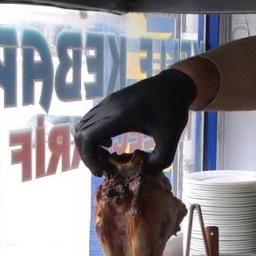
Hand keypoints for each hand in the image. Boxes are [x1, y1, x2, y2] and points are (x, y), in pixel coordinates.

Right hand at [74, 69, 196, 175]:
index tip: (103, 171)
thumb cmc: (173, 109)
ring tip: (107, 156)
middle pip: (81, 133)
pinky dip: (94, 135)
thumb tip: (143, 171)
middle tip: (104, 167)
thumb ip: (160, 160)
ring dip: (90, 145)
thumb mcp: (171, 138)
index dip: (89, 158)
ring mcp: (108, 103)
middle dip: (88, 155)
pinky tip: (111, 143)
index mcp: (120, 116)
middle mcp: (108, 107)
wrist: (174, 84)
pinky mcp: (110, 102)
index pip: (88, 137)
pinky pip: (91, 120)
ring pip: (83, 126)